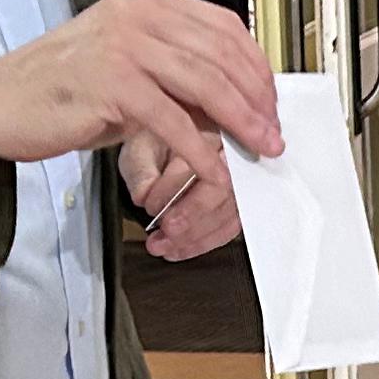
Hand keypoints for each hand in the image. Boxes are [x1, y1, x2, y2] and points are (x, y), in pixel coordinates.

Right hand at [0, 0, 282, 186]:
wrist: (1, 102)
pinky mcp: (111, 81)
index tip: (271, 100)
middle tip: (272, 132)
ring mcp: (123, 44)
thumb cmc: (64, 89)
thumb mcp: (131, 68)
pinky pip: (172, 118)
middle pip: (220, 53)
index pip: (223, 25)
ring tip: (257, 148)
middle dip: (256, 98)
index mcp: (145, 1)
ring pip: (204, 81)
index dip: (255, 65)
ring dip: (240, 121)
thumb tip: (236, 99)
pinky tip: (213, 168)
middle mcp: (137, 13)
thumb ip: (178, 73)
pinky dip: (200, 148)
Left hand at [120, 131, 240, 263]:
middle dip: (193, 220)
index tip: (153, 206)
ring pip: (232, 215)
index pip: (214, 170)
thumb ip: (141, 171)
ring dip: (197, 237)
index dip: (186, 195)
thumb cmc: (153, 136)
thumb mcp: (138, 147)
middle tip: (165, 234)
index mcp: (216, 131)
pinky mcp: (236, 199)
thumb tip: (144, 196)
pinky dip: (204, 241)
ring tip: (165, 246)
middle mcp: (235, 152)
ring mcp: (239, 177)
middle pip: (228, 195)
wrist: (161, 131)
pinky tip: (180, 248)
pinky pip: (230, 226)